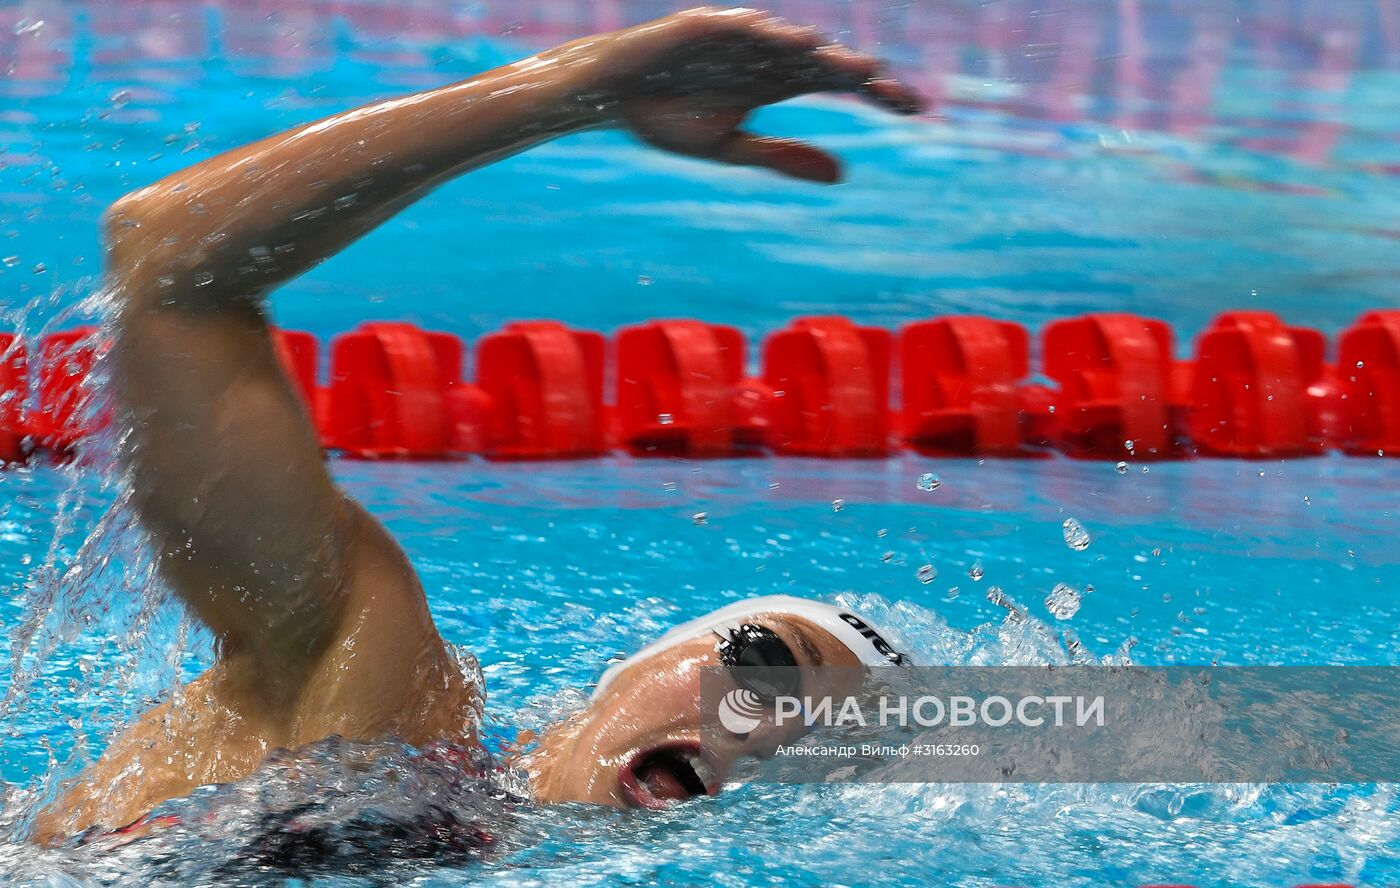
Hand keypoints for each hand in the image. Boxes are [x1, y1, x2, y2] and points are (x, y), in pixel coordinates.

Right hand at [571, 7, 924, 182]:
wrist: (609, 97)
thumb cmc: (667, 119)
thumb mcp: (728, 147)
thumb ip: (782, 156)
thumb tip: (843, 174)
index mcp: (777, 82)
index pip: (839, 82)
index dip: (877, 91)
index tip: (916, 108)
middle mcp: (766, 54)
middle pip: (826, 61)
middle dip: (860, 75)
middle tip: (896, 91)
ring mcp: (737, 38)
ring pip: (789, 42)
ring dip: (823, 55)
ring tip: (856, 69)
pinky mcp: (702, 26)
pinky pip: (739, 27)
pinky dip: (766, 34)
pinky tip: (792, 44)